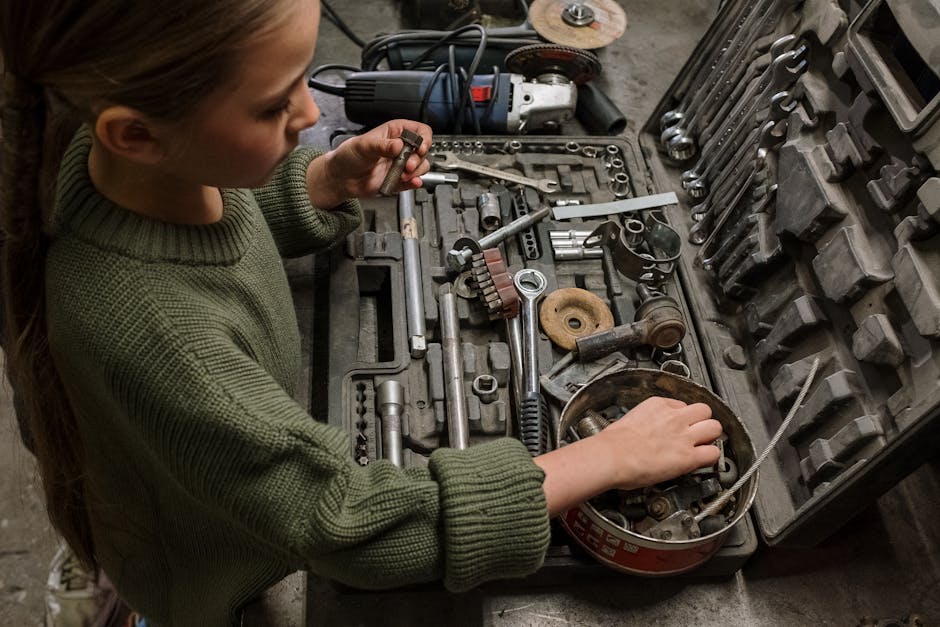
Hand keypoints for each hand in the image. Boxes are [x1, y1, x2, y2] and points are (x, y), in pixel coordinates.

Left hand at [307, 120, 432, 207]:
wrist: (340, 178)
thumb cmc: (348, 156)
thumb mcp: (363, 145)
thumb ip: (382, 145)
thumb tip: (398, 145)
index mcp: (394, 133)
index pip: (419, 131)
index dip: (423, 138)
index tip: (419, 147)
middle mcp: (400, 148)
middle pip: (423, 150)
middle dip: (418, 158)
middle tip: (407, 165)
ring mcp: (400, 164)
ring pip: (421, 166)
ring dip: (417, 171)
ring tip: (405, 174)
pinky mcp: (399, 180)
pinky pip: (413, 181)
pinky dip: (415, 183)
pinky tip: (412, 182)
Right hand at [535, 396, 721, 516]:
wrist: (611, 456)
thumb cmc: (613, 443)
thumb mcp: (630, 419)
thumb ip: (645, 420)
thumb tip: (646, 429)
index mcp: (658, 405)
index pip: (682, 405)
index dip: (683, 417)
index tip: (679, 425)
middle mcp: (674, 417)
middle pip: (704, 410)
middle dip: (702, 421)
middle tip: (697, 432)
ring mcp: (684, 436)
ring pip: (715, 427)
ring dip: (710, 436)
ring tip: (703, 444)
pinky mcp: (688, 457)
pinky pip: (713, 453)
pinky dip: (711, 457)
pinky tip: (703, 460)